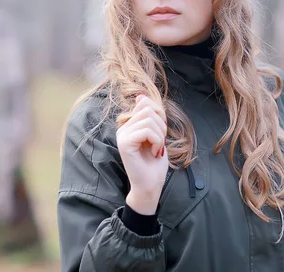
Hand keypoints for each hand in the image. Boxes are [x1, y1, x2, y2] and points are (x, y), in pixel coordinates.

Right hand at [116, 94, 167, 214]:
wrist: (150, 185)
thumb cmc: (154, 163)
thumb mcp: (157, 134)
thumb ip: (151, 117)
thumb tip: (141, 97)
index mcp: (129, 124)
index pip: (145, 103)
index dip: (160, 115)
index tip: (161, 133)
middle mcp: (123, 127)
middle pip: (148, 109)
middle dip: (161, 125)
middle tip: (160, 142)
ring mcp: (122, 135)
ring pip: (149, 119)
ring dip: (160, 135)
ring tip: (156, 148)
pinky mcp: (124, 143)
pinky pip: (147, 131)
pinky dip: (156, 141)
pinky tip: (153, 152)